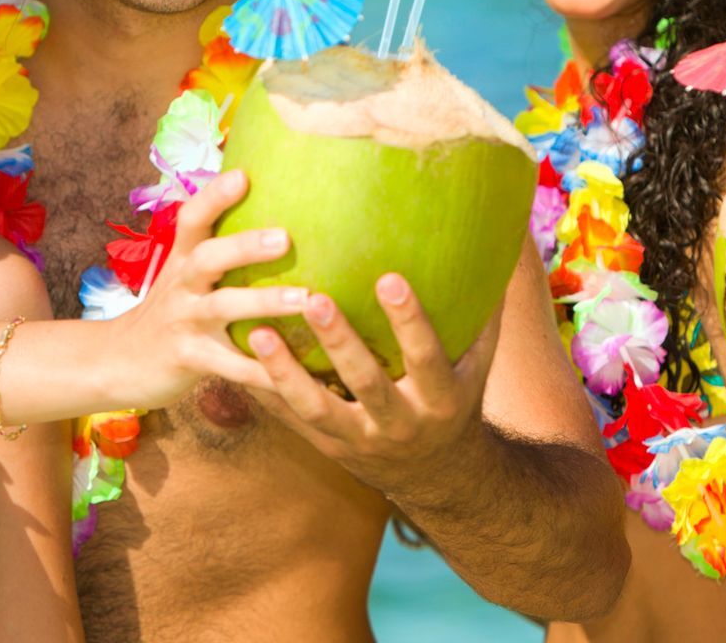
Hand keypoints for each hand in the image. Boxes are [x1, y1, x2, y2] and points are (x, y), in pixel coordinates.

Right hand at [106, 171, 307, 407]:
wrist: (117, 363)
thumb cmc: (168, 313)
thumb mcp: (181, 276)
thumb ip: (215, 252)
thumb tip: (271, 219)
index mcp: (181, 260)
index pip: (191, 219)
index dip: (214, 196)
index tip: (243, 175)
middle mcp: (180, 286)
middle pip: (208, 257)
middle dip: (244, 246)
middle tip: (285, 238)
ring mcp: (182, 322)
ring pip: (222, 307)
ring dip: (264, 301)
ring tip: (304, 298)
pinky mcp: (187, 359)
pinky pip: (228, 364)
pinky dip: (259, 369)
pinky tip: (290, 374)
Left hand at [246, 272, 500, 496]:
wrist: (437, 478)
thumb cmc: (455, 402)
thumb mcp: (477, 368)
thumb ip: (483, 315)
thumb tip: (491, 247)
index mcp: (441, 399)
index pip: (427, 357)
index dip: (410, 321)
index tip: (389, 277)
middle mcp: (401, 423)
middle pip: (367, 383)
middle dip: (341, 342)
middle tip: (314, 298)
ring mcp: (360, 440)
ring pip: (317, 408)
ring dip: (284, 371)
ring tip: (255, 330)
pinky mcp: (328, 447)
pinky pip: (292, 420)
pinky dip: (264, 392)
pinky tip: (234, 358)